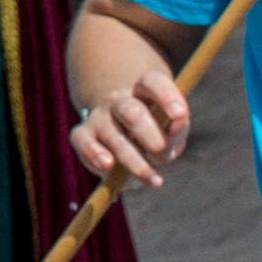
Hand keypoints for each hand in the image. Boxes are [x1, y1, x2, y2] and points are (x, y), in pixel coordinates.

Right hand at [69, 56, 191, 190]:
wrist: (121, 123)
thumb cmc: (155, 127)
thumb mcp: (172, 125)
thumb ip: (176, 131)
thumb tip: (166, 147)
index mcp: (143, 89)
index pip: (152, 83)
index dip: (166, 96)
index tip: (179, 114)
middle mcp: (119, 100)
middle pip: (130, 111)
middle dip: (150, 136)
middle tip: (162, 154)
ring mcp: (99, 116)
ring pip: (112, 135)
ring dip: (135, 161)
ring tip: (153, 178)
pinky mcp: (83, 134)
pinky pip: (83, 142)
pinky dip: (94, 154)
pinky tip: (109, 166)